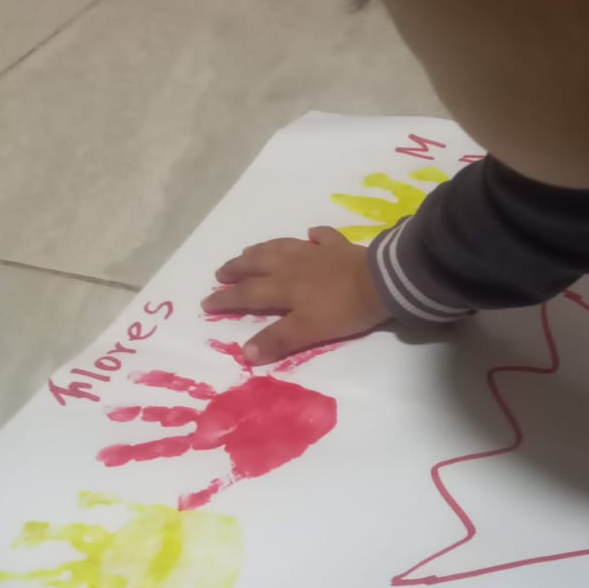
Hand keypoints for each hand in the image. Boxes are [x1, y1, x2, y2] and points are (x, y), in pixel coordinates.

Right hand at [202, 227, 388, 362]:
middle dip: (237, 269)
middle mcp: (293, 266)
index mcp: (283, 287)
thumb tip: (246, 353)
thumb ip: (278, 340)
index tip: (207, 302)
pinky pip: (322, 237)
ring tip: (250, 251)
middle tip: (221, 272)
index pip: (247, 294)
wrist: (381, 283)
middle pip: (258, 264)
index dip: (226, 299)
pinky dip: (313, 236)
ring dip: (263, 249)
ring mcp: (316, 253)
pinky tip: (310, 234)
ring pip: (281, 247)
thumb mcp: (308, 330)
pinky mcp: (339, 247)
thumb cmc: (343, 309)